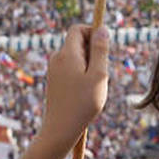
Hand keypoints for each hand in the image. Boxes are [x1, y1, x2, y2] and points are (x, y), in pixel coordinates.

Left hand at [37, 25, 108, 156]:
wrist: (60, 129)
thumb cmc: (82, 104)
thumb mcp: (98, 75)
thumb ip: (100, 50)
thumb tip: (102, 29)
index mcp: (67, 54)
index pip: (78, 29)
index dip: (93, 32)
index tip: (104, 49)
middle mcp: (57, 58)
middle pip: (78, 42)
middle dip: (93, 52)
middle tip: (100, 74)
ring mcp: (54, 69)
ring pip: (76, 57)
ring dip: (89, 66)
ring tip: (92, 86)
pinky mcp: (54, 80)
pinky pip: (71, 68)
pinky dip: (81, 75)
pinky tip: (84, 93)